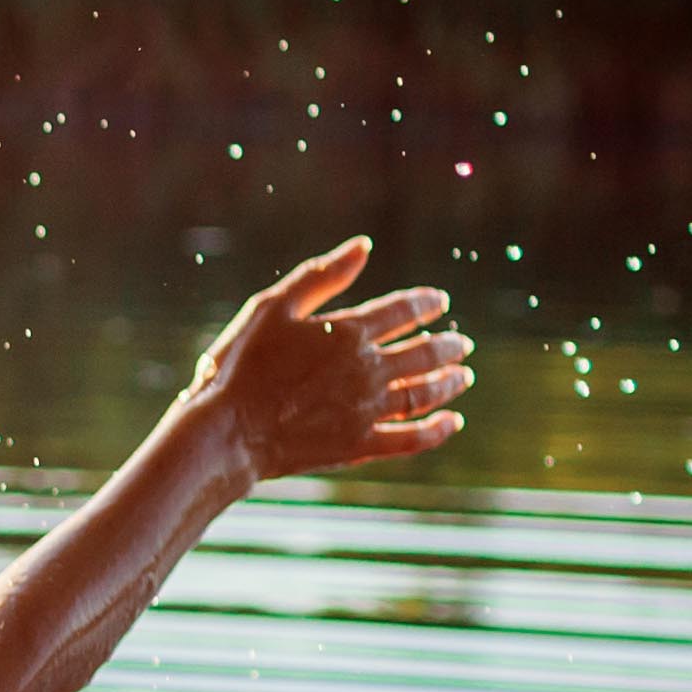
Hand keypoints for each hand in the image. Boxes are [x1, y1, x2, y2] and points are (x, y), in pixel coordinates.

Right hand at [178, 237, 474, 487]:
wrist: (227, 432)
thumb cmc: (240, 366)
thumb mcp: (271, 309)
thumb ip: (320, 276)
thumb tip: (363, 246)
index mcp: (347, 331)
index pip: (403, 311)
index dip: (425, 303)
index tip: (440, 301)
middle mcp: (368, 369)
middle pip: (424, 352)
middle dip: (447, 345)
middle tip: (462, 344)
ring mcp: (367, 409)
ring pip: (425, 392)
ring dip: (449, 382)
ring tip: (463, 376)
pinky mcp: (360, 445)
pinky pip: (411, 438)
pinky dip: (437, 430)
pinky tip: (452, 422)